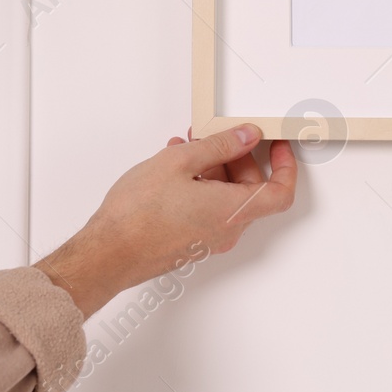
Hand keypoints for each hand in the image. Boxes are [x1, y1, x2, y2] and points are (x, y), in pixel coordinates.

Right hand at [36, 125, 295, 317]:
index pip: (280, 192)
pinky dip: (199, 185)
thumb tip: (247, 136)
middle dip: (237, 158)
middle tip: (217, 137)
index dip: (285, 166)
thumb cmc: (137, 215)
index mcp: (234, 210)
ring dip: (212, 168)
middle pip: (249, 189)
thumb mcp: (180, 161)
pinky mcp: (190, 243)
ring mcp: (208, 239)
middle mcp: (227, 230)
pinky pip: (207, 209)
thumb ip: (220, 145)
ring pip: (225, 198)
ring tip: (185, 147)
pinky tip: (173, 168)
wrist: (105, 255)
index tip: (277, 145)